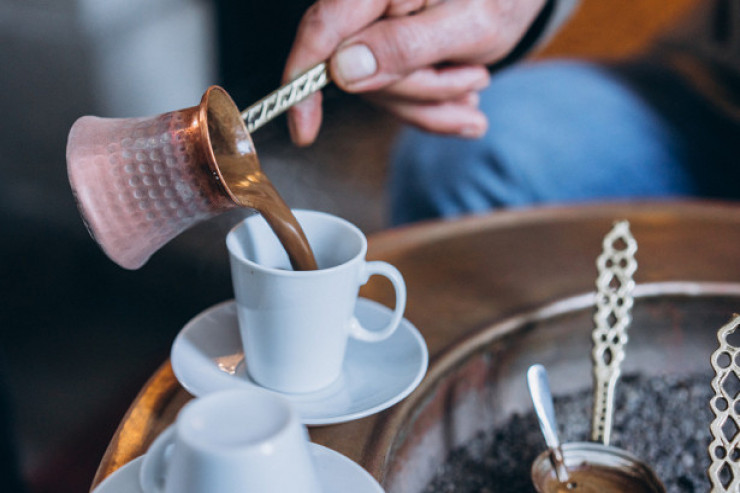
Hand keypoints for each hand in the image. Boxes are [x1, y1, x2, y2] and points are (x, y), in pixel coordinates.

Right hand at [283, 0, 546, 145]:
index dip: (303, 80)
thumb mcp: (468, 24)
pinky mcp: (389, 56)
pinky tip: (467, 103)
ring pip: (381, 94)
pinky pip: (398, 99)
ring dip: (433, 102)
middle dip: (419, 91)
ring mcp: (376, 35)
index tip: (304, 130)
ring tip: (476, 81)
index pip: (322, 30)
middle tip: (474, 78)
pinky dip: (433, 109)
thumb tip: (342, 71)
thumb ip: (405, 46)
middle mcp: (368, 7)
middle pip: (359, 74)